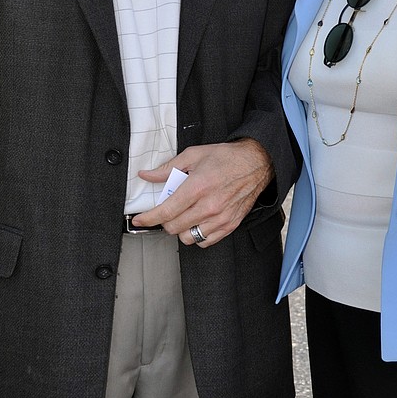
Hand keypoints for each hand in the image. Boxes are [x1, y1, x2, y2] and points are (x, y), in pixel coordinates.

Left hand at [133, 139, 273, 246]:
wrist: (257, 162)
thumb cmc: (226, 158)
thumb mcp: (194, 155)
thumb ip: (168, 169)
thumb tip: (147, 175)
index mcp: (198, 187)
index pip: (166, 212)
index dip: (148, 219)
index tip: (139, 220)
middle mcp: (209, 206)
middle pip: (174, 227)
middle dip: (164, 221)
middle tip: (167, 210)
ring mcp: (221, 218)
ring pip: (188, 238)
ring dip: (180, 229)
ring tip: (184, 216)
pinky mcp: (230, 224)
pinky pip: (206, 241)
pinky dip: (197, 235)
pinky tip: (197, 222)